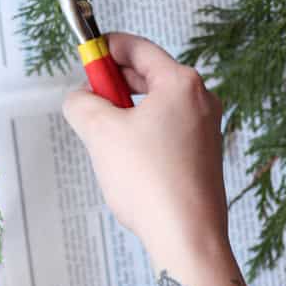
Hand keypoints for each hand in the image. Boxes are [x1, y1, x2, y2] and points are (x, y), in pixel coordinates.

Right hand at [63, 33, 226, 267]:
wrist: (187, 237)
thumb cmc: (151, 182)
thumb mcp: (100, 132)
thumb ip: (82, 103)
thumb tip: (79, 98)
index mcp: (181, 83)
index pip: (137, 48)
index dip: (105, 48)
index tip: (84, 54)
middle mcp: (201, 100)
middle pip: (148, 74)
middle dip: (113, 83)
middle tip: (88, 97)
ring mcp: (206, 129)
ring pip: (156, 104)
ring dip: (126, 110)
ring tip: (103, 134)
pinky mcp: (203, 155)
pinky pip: (166, 128)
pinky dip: (142, 131)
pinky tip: (125, 157)